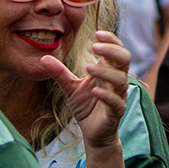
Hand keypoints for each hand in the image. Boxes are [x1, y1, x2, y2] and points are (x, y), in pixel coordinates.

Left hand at [41, 31, 131, 148]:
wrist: (92, 133)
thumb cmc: (85, 107)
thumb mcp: (70, 87)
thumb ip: (60, 73)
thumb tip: (44, 58)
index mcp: (109, 71)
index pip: (117, 49)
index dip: (111, 40)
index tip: (96, 34)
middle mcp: (116, 81)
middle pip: (125, 59)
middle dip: (112, 51)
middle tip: (94, 47)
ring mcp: (118, 96)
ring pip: (121, 80)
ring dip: (106, 72)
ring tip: (88, 68)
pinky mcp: (116, 112)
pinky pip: (116, 102)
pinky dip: (106, 95)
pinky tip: (94, 91)